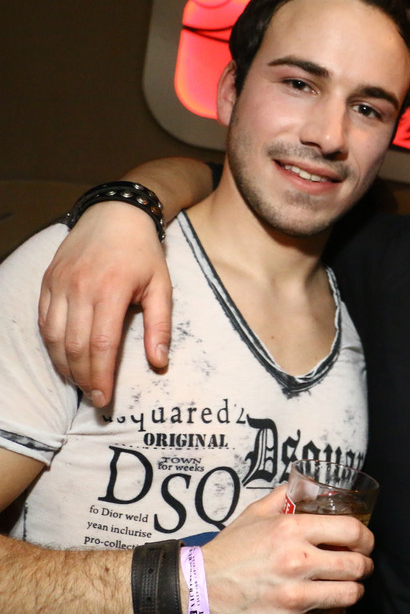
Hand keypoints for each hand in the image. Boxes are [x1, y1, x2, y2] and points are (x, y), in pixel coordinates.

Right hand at [37, 203, 170, 406]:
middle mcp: (79, 289)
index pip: (100, 345)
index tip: (105, 398)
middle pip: (74, 347)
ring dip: (64, 365)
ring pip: (54, 337)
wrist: (116, 215)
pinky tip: (64, 358)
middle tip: (94, 398)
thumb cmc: (143, 254)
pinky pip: (44, 321)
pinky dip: (51, 344)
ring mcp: (59, 284)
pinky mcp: (47, 281)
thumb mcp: (161, 286)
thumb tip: (159, 363)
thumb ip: (160, 326)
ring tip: (80, 382)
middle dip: (83, 378)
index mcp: (110, 291)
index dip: (101, 376)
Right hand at [202, 485, 373, 613]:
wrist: (195, 593)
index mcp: (291, 531)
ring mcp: (293, 598)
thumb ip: (285, 496)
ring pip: (350, 595)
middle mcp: (296, 563)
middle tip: (361, 566)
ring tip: (344, 587)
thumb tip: (309, 484)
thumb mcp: (254, 515)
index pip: (352, 530)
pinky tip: (326, 608)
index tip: (365, 542)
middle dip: (365, 565)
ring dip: (352, 591)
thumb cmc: (227, 553)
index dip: (367, 537)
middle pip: (358, 566)